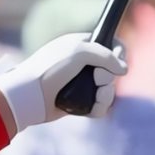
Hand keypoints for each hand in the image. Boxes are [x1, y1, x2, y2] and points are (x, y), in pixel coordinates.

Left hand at [0, 32, 126, 133]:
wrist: (30, 95)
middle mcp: (84, 65)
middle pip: (112, 71)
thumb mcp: (78, 52)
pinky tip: (91, 108)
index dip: (119, 52)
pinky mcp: (79, 102)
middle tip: (95, 78)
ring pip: (107, 90)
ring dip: (105, 95)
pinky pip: (99, 106)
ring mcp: (82, 84)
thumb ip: (105, 55)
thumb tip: (124, 69)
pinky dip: (98, 108)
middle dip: (108, 77)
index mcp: (82, 46)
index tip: (119, 59)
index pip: (111, 45)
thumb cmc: (49, 68)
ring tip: (95, 96)